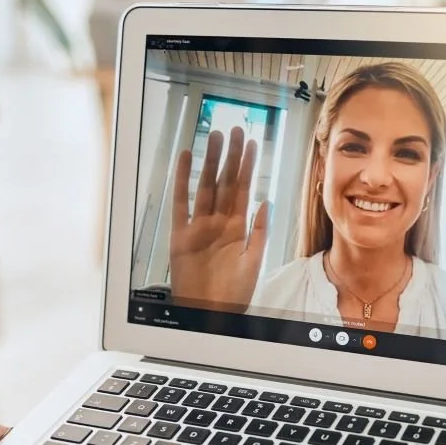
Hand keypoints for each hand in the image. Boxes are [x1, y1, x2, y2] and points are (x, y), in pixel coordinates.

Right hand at [169, 126, 269, 311]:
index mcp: (237, 229)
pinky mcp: (180, 235)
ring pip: (205, 186)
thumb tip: (265, 202)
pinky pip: (181, 203)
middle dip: (230, 156)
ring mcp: (199, 227)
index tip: (251, 143)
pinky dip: (181, 180)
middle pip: (225, 182)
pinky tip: (185, 159)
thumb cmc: (233, 295)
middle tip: (234, 129)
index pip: (243, 189)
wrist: (210, 315)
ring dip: (210, 161)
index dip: (247, 166)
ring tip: (214, 136)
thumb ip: (259, 231)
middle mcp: (218, 224)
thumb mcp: (254, 262)